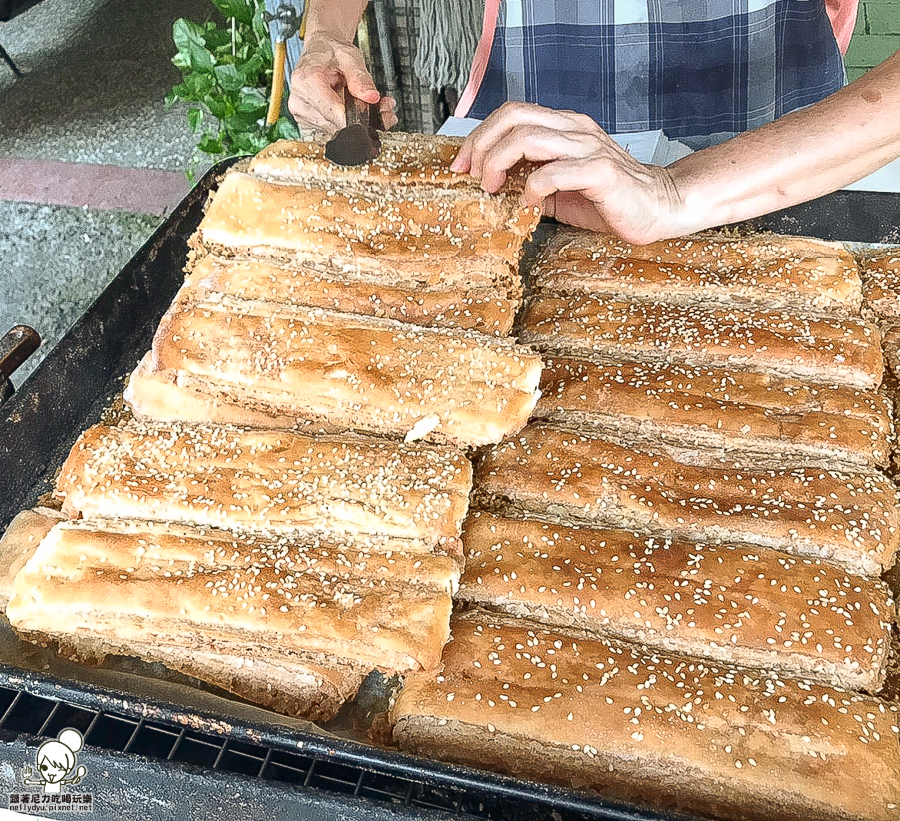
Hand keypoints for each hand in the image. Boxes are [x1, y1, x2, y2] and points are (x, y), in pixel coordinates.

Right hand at [288, 34, 397, 136]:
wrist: (320, 52)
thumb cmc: (331, 53)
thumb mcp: (351, 57)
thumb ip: (361, 78)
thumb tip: (372, 97)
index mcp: (306, 81)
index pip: (333, 112)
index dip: (356, 118)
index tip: (373, 114)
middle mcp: (300, 101)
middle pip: (336, 125)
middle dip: (361, 120)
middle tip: (380, 107)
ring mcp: (302, 115)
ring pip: (336, 131)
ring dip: (356, 123)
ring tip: (368, 106)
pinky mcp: (307, 124)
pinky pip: (331, 132)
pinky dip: (346, 125)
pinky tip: (353, 112)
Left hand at [451, 102, 686, 243]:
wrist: (659, 207)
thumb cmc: (609, 199)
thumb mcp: (559, 190)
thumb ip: (530, 182)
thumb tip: (494, 188)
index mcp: (564, 127)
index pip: (512, 114)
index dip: (479, 136)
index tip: (461, 166)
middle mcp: (575, 129)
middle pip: (514, 117)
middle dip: (481, 146)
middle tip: (471, 176)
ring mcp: (589, 147)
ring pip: (528, 139)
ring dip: (499, 164)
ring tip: (492, 189)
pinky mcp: (601, 172)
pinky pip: (554, 173)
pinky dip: (532, 190)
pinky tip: (528, 206)